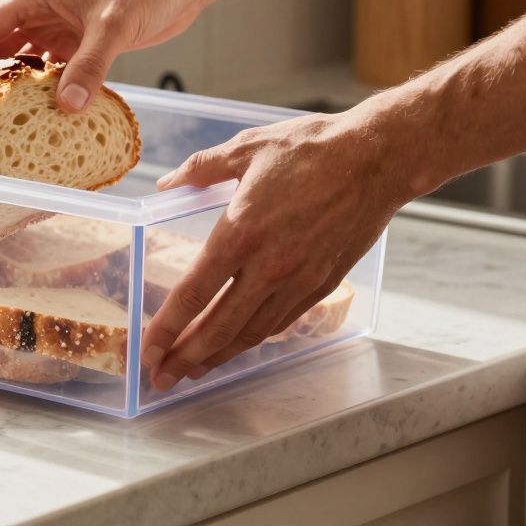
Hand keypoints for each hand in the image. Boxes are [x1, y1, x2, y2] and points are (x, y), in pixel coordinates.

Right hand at [0, 0, 202, 111]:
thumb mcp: (112, 28)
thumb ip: (89, 68)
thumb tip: (66, 108)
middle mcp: (40, 11)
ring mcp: (59, 27)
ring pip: (20, 61)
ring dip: (7, 87)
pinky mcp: (79, 42)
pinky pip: (49, 70)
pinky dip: (40, 90)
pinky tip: (35, 114)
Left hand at [141, 109, 421, 390]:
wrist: (378, 160)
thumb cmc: (313, 148)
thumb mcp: (247, 147)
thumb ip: (202, 168)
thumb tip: (167, 185)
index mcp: (241, 232)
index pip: (193, 293)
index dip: (166, 328)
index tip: (146, 350)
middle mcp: (268, 266)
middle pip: (218, 327)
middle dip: (184, 357)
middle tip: (160, 377)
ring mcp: (298, 280)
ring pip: (250, 333)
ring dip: (217, 356)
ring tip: (191, 370)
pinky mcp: (322, 284)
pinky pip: (280, 322)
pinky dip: (253, 339)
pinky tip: (236, 344)